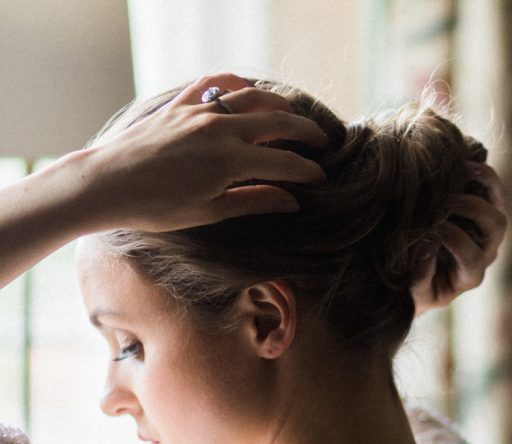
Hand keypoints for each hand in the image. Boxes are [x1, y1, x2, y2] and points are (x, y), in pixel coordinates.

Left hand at [83, 74, 327, 231]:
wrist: (108, 184)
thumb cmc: (157, 208)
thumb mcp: (210, 212)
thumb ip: (254, 201)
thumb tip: (291, 201)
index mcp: (231, 160)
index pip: (284, 162)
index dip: (307, 171)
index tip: (322, 179)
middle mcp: (221, 128)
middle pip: (277, 121)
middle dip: (305, 131)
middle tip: (323, 141)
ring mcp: (200, 110)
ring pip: (251, 96)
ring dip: (278, 103)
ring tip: (292, 114)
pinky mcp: (180, 103)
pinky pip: (215, 83)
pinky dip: (237, 84)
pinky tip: (247, 89)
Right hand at [411, 162, 506, 315]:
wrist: (415, 278)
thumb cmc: (412, 289)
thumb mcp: (414, 294)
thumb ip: (420, 278)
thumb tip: (428, 244)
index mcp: (471, 275)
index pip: (472, 257)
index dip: (453, 239)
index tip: (429, 228)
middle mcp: (485, 251)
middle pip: (495, 226)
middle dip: (472, 208)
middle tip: (446, 199)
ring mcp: (486, 230)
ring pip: (499, 203)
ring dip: (485, 182)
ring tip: (461, 167)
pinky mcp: (482, 209)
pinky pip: (492, 188)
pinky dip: (481, 174)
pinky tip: (461, 161)